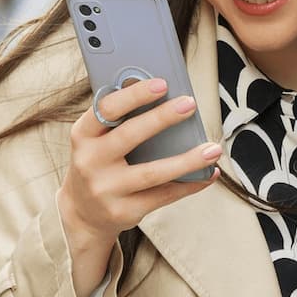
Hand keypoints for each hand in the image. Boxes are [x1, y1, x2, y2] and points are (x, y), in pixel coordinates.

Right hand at [57, 77, 221, 296]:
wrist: (83, 212)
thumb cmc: (100, 162)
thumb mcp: (97, 139)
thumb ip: (121, 119)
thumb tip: (164, 94)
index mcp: (83, 135)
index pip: (106, 109)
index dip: (134, 95)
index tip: (162, 83)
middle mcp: (90, 162)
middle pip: (130, 136)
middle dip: (162, 118)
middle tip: (190, 104)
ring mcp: (106, 190)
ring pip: (153, 172)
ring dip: (187, 160)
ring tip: (213, 149)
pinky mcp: (124, 211)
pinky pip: (163, 195)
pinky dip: (189, 184)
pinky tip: (208, 173)